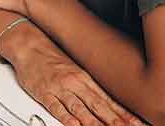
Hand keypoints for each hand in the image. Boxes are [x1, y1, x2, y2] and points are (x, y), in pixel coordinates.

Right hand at [3, 27, 143, 125]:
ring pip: (79, 108)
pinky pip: (56, 106)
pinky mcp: (43, 92)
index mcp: (85, 78)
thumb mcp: (76, 70)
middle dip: (113, 120)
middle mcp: (75, 83)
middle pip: (98, 105)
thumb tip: (109, 105)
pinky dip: (66, 117)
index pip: (109, 100)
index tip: (135, 123)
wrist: (29, 45)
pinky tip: (74, 124)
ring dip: (93, 122)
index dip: (123, 113)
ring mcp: (59, 88)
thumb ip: (91, 88)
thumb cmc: (51, 58)